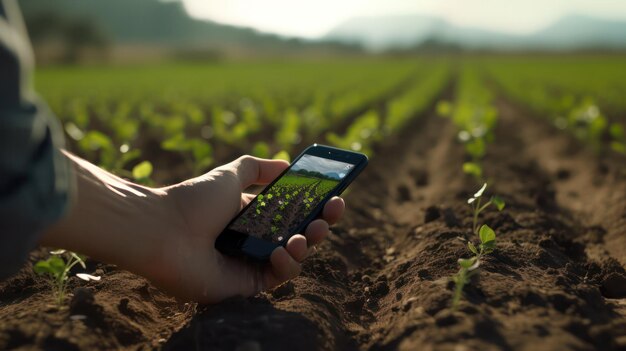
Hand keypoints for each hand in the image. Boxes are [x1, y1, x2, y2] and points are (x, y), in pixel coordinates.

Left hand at [42, 154, 343, 303]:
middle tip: (332, 212)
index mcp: (252, 217)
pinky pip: (278, 277)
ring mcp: (250, 264)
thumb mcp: (230, 173)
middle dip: (322, 224)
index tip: (334, 195)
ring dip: (308, 244)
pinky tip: (285, 249)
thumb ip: (257, 167)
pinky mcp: (245, 286)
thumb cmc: (193, 200)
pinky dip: (288, 263)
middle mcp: (254, 241)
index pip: (292, 213)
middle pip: (300, 235)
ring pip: (294, 258)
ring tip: (306, 234)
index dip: (316, 205)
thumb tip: (286, 164)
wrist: (162, 229)